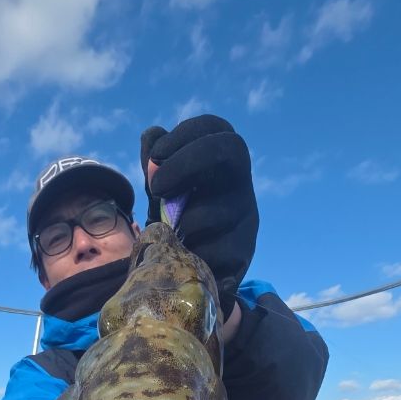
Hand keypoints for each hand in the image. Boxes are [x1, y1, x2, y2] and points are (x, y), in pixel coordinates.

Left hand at [139, 115, 258, 315]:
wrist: (193, 271)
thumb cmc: (178, 221)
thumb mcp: (164, 190)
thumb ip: (155, 165)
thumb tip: (152, 136)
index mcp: (223, 162)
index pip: (215, 128)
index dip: (184, 135)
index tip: (155, 157)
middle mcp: (242, 184)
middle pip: (229, 150)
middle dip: (186, 163)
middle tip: (156, 188)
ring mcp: (248, 218)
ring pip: (211, 211)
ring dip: (180, 224)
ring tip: (172, 237)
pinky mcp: (244, 253)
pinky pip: (212, 250)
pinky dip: (190, 255)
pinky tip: (186, 259)